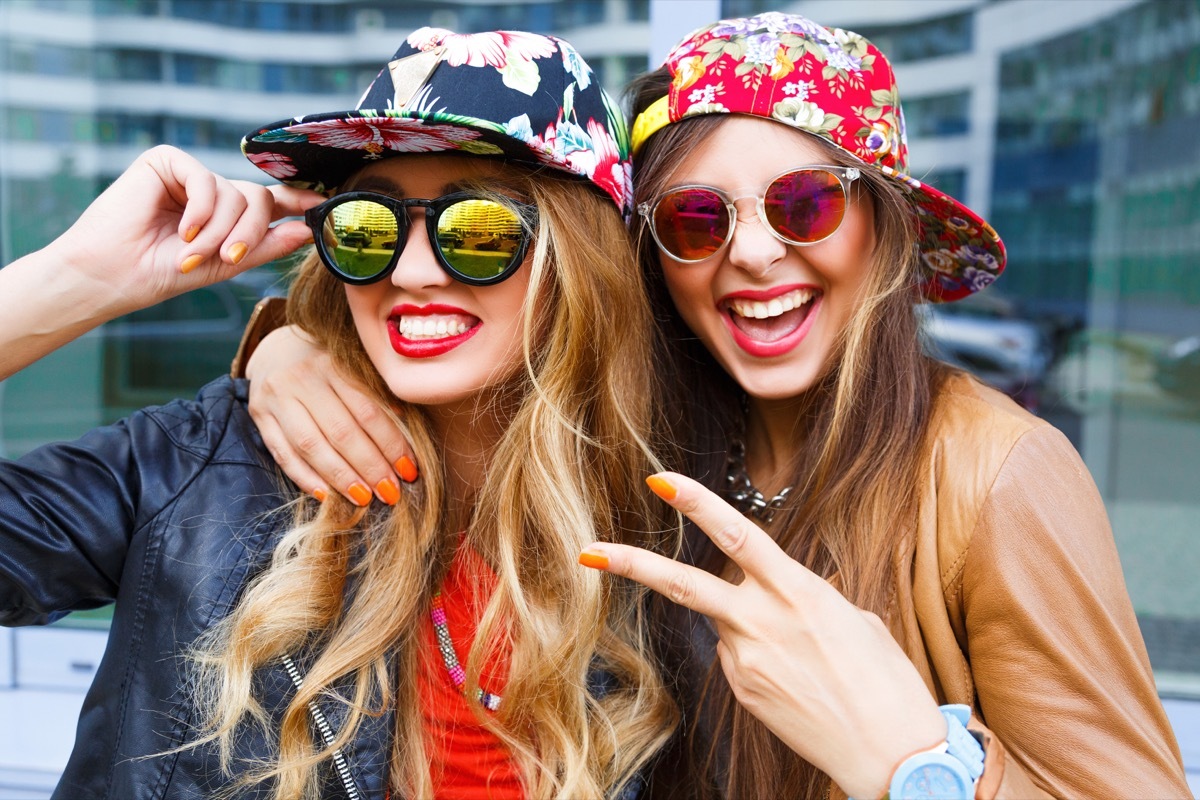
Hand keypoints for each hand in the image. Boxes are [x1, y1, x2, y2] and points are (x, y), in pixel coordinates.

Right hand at [43, 144, 320, 315]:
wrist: (113, 274)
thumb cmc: (161, 273)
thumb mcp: (225, 264)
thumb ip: (265, 246)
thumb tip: (306, 230)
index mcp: (226, 215)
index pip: (269, 202)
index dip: (298, 201)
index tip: (325, 205)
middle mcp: (211, 191)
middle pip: (257, 199)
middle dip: (248, 232)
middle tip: (227, 258)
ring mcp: (190, 174)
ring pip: (234, 193)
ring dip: (219, 231)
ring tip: (192, 253)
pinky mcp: (166, 161)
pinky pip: (206, 179)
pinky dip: (201, 210)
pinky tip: (183, 230)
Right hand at [246, 325, 417, 505]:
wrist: (276, 352)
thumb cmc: (327, 369)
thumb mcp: (353, 371)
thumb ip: (377, 398)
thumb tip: (406, 437)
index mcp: (334, 364)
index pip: (368, 411)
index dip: (391, 444)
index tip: (409, 470)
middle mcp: (303, 378)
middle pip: (341, 431)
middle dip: (370, 466)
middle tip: (390, 491)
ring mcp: (277, 397)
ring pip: (311, 445)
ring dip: (340, 477)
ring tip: (363, 498)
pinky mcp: (259, 415)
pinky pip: (283, 454)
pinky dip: (305, 478)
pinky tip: (326, 495)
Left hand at [579, 472, 945, 799]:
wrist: (893, 757)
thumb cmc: (887, 683)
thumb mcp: (857, 621)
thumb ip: (807, 598)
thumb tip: (780, 599)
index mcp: (800, 593)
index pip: (738, 535)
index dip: (697, 504)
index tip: (659, 481)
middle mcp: (764, 622)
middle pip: (684, 585)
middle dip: (633, 564)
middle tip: (588, 550)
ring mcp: (747, 662)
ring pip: (723, 620)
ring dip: (748, 622)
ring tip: (808, 660)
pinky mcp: (742, 691)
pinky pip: (736, 656)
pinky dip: (758, 655)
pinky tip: (798, 681)